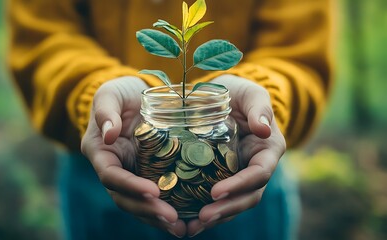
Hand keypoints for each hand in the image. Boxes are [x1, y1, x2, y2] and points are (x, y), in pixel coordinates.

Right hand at [81, 76, 185, 237]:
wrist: (137, 95)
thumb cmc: (121, 92)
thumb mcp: (110, 93)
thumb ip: (105, 111)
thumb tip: (108, 133)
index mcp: (101, 153)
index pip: (112, 176)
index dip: (130, 186)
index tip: (154, 191)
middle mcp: (115, 169)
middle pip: (127, 198)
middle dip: (149, 211)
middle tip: (174, 220)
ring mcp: (134, 174)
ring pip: (142, 204)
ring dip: (160, 218)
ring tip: (184, 228)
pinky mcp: (151, 174)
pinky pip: (159, 196)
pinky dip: (172, 208)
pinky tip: (190, 217)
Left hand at [187, 74, 285, 236]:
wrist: (223, 97)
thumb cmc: (239, 93)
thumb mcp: (250, 93)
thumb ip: (259, 107)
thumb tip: (263, 128)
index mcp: (268, 150)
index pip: (259, 173)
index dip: (240, 185)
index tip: (215, 192)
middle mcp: (255, 167)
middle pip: (247, 196)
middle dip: (226, 209)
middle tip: (202, 218)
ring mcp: (238, 174)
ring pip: (231, 202)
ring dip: (214, 217)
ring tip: (190, 227)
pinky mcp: (220, 176)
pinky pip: (214, 197)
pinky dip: (202, 209)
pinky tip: (183, 219)